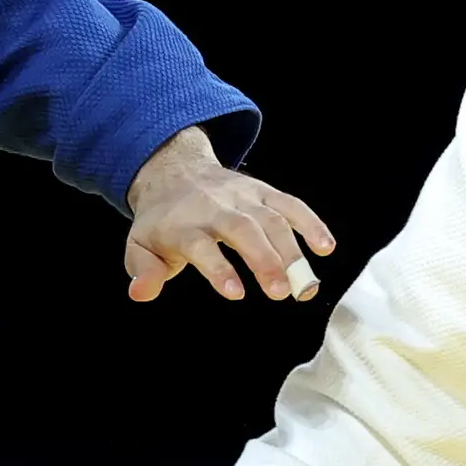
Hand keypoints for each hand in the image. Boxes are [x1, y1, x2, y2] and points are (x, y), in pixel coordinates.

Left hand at [124, 126, 334, 301]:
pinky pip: (291, 204)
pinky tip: (326, 248)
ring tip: (305, 285)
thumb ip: (143, 271)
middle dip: (265, 259)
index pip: (202, 246)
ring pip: (272, 218)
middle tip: (281, 292)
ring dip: (292, 250)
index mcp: (184, 225)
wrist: (176, 171)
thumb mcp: (140, 246)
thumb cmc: (163, 222)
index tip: (237, 293)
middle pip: (243, 229)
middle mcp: (216, 208)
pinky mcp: (264, 193)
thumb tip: (140, 293)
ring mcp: (244, 198)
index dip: (219, 268)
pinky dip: (311, 223)